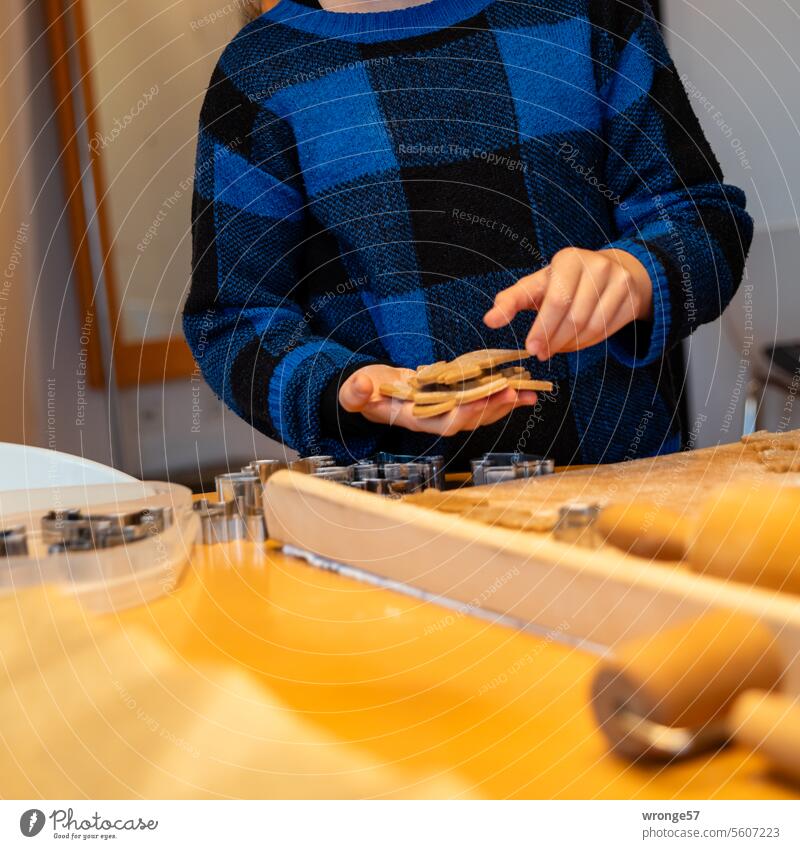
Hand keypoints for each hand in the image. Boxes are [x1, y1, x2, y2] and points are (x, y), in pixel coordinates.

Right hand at [338, 364, 537, 436]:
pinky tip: (517, 386)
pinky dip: (498, 394)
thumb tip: (362, 386)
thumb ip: (356, 392)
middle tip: (516, 393)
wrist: (370, 391)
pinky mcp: (452, 398)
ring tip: (527, 393)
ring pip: (479, 411)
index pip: (443, 421)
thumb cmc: (362, 393)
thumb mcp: (354, 392)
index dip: (464, 413)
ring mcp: (445, 410)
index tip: (481, 402)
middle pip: (470, 418)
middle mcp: (434, 418)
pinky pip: (479, 399)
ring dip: (503, 403)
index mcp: (414, 419)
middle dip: (493, 407)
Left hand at [483, 247, 652, 359]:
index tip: (530, 348)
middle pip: (574, 317)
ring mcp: (619, 280)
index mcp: (568, 259)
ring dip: (569, 345)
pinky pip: (607, 331)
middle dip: (553, 340)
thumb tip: (489, 321)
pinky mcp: (632, 297)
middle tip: (540, 353)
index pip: (556, 300)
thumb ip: (511, 301)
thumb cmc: (562, 282)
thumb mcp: (535, 286)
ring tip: (555, 347)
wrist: (608, 272)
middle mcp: (597, 265)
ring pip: (591, 327)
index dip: (542, 328)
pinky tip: (574, 342)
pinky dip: (587, 343)